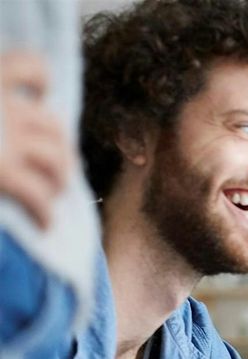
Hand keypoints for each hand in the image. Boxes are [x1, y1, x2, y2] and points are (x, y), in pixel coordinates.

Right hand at [0, 52, 70, 228]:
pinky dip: (45, 214)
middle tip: (56, 171)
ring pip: (57, 161)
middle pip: (53, 125)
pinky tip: (44, 224)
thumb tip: (25, 112)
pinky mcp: (1, 172)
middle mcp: (2, 106)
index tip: (39, 97)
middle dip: (61, 150)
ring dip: (60, 182)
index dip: (40, 80)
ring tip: (52, 196)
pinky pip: (39, 196)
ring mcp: (3, 139)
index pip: (28, 64)